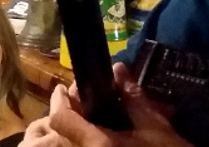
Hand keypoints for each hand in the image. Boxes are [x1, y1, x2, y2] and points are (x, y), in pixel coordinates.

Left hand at [21, 64, 190, 146]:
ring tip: (79, 122)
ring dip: (63, 135)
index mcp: (97, 144)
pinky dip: (73, 144)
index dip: (59, 101)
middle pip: (54, 137)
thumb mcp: (154, 126)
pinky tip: (87, 138)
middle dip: (60, 118)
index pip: (60, 120)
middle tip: (75, 104)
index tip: (63, 89)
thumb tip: (119, 70)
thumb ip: (133, 97)